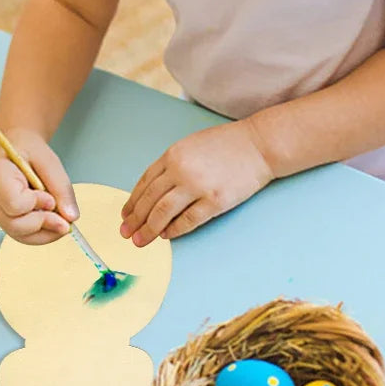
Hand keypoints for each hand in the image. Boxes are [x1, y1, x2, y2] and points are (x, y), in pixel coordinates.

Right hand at [0, 127, 78, 243]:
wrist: (20, 151)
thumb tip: (71, 218)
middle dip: (44, 224)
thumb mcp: (50, 163)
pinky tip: (54, 224)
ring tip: (62, 221)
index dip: (36, 204)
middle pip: (14, 225)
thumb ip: (62, 188)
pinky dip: (43, 234)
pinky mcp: (6, 221)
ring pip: (19, 235)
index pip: (13, 203)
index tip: (50, 198)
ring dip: (46, 233)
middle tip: (64, 219)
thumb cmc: (32, 154)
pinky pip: (23, 236)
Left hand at [120, 120, 273, 245]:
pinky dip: (174, 230)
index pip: (144, 183)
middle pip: (150, 200)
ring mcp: (198, 186)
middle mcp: (181, 170)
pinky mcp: (215, 201)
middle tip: (126, 233)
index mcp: (173, 155)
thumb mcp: (191, 145)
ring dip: (149, 229)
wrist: (259, 144)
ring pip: (163, 212)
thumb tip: (154, 191)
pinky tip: (167, 236)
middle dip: (135, 219)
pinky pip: (187, 220)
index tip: (125, 215)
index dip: (132, 201)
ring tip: (140, 240)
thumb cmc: (227, 145)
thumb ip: (172, 164)